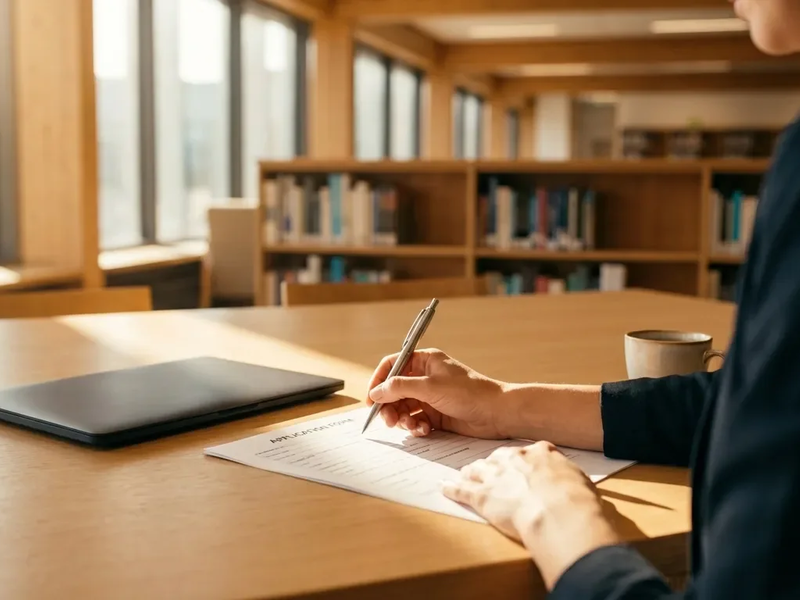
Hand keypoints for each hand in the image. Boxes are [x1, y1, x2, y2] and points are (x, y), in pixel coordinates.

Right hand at [366, 348, 508, 438]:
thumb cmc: (469, 392)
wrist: (497, 413)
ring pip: (404, 407)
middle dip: (389, 405)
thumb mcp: (430, 387)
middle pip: (394, 390)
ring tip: (411, 425)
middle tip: (389, 420)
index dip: (379, 380)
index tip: (371, 399)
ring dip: (403, 418)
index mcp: (424, 361)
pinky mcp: (436, 414)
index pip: (392, 365)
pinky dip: (415, 426)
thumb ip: (400, 388)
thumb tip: (376, 392)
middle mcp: (425, 377)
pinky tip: (424, 429)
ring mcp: (430, 396)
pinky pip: (416, 419)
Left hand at [441, 442, 619, 589]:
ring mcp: (496, 476)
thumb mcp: (580, 482)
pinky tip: (445, 488)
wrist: (557, 511)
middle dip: (493, 464)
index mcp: (540, 453)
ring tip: (466, 474)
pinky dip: (452, 490)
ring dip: (471, 473)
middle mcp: (514, 460)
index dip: (524, 459)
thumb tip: (576, 486)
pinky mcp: (481, 496)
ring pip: (477, 471)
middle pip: (498, 458)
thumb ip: (571, 479)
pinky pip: (462, 491)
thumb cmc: (575, 500)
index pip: (529, 451)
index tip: (523, 462)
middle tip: (490, 469)